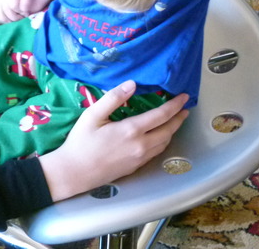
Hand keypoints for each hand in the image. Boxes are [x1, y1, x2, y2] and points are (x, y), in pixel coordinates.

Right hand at [0, 0, 53, 23]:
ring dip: (9, 19)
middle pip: (6, 11)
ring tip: (18, 19)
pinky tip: (10, 18)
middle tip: (24, 17)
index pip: (13, 6)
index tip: (28, 12)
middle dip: (16, 17)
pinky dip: (3, 17)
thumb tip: (24, 11)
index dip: (21, 11)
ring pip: (0, 13)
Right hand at [38, 81, 188, 201]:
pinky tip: (159, 137)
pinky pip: (156, 152)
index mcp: (131, 130)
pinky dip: (163, 141)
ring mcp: (139, 158)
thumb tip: (132, 84)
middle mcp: (141, 145)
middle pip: (169, 130)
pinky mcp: (135, 167)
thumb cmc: (80, 142)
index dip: (175, 105)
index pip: (162, 115)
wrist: (74, 173)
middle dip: (179, 118)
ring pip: (164, 143)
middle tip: (185, 108)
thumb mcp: (92, 115)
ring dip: (173, 130)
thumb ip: (113, 98)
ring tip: (175, 120)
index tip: (184, 96)